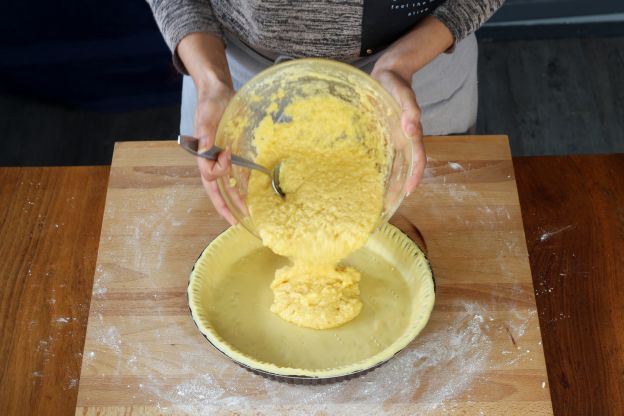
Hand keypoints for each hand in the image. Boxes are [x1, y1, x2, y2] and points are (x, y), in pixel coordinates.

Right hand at [194, 81, 236, 223]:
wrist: (218, 92)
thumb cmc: (210, 102)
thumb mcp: (207, 114)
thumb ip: (205, 131)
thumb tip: (205, 147)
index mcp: (202, 153)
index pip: (209, 174)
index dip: (219, 169)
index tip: (229, 153)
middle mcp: (210, 160)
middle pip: (216, 189)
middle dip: (226, 206)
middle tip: (237, 221)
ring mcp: (221, 160)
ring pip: (225, 186)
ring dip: (235, 201)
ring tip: (246, 215)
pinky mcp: (231, 155)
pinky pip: (235, 176)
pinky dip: (242, 188)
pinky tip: (252, 197)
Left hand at [370, 67, 425, 192]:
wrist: (389, 74)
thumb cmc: (395, 82)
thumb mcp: (402, 91)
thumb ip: (409, 108)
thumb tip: (411, 128)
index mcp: (411, 130)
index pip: (418, 158)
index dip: (415, 175)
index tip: (408, 191)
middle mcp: (404, 137)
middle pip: (406, 165)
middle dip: (400, 184)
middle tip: (388, 203)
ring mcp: (395, 137)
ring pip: (396, 162)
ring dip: (391, 179)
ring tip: (380, 198)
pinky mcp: (385, 134)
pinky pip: (386, 154)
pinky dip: (382, 167)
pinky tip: (372, 177)